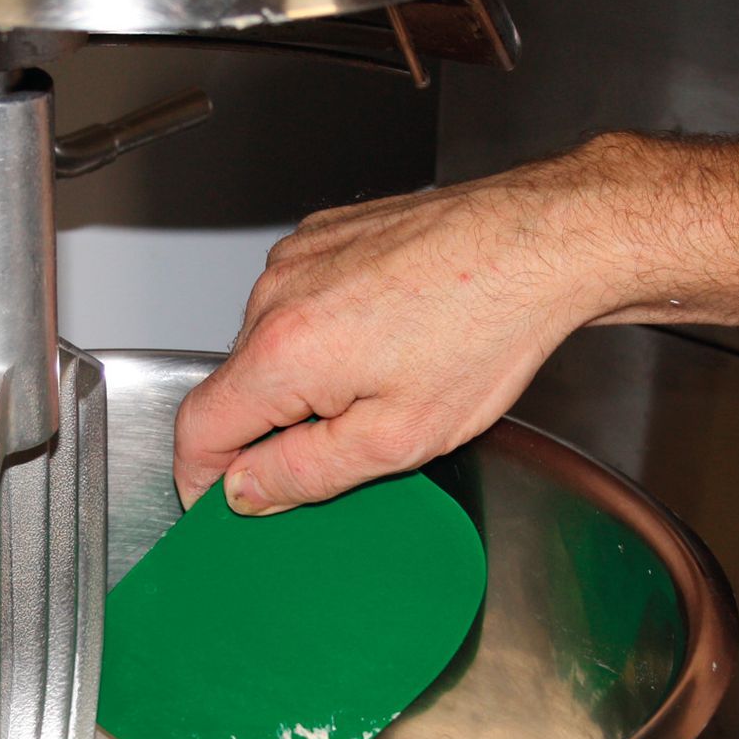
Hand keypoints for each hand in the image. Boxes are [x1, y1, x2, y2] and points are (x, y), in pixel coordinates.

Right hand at [172, 135, 655, 513]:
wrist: (541, 241)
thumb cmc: (487, 329)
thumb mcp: (396, 441)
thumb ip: (303, 475)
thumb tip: (245, 492)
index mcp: (282, 352)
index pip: (197, 431)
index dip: (201, 480)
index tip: (225, 504)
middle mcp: (274, 294)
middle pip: (235, 388)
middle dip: (273, 430)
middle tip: (350, 444)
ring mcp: (296, 257)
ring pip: (268, 346)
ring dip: (305, 378)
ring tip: (387, 377)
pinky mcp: (323, 234)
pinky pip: (298, 303)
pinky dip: (328, 332)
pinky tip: (391, 335)